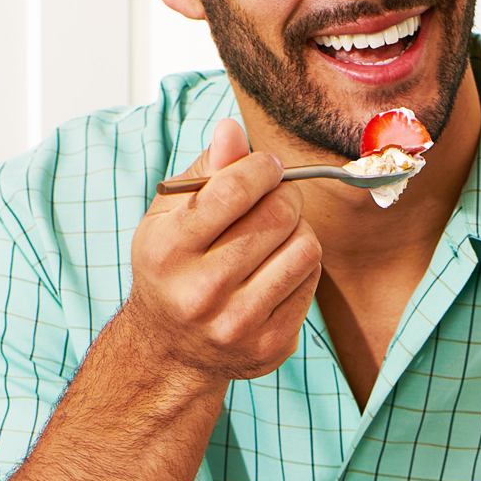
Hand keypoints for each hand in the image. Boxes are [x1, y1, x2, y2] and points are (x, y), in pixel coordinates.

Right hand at [127, 118, 321, 382]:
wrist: (170, 351)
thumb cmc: (173, 269)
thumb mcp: (170, 218)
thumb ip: (205, 172)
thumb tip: (232, 129)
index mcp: (168, 251)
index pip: (235, 188)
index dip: (262, 167)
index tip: (268, 166)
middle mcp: (201, 291)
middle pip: (277, 215)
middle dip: (284, 195)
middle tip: (274, 199)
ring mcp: (238, 323)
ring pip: (305, 247)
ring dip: (297, 230)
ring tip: (275, 234)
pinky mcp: (271, 344)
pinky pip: (312, 279)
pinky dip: (301, 264)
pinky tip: (278, 266)